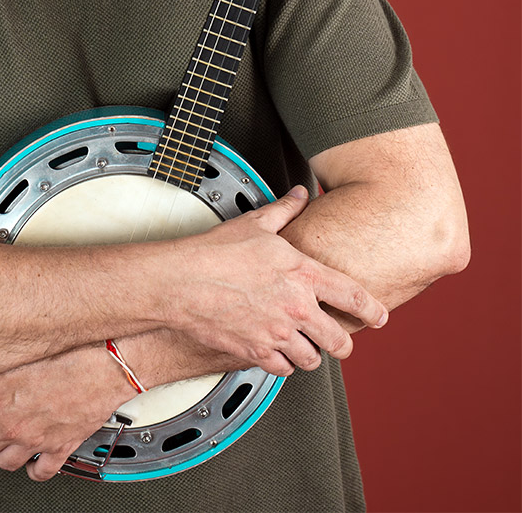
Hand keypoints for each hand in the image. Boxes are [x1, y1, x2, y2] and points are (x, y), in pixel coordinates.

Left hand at [0, 344, 132, 480]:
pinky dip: (35, 466)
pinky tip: (36, 452)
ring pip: (5, 462)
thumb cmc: (69, 349)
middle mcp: (12, 424)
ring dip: (6, 450)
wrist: (107, 363)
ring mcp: (35, 440)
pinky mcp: (59, 449)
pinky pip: (39, 473)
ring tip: (12, 435)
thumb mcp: (19, 351)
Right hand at [173, 186, 388, 376]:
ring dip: (311, 354)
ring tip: (306, 346)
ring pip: (312, 359)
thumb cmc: (215, 253)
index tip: (380, 316)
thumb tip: (301, 194)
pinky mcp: (257, 352)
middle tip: (340, 341)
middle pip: (339, 340)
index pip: (353, 296)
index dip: (373, 310)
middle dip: (344, 343)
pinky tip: (279, 351)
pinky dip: (284, 363)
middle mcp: (297, 307)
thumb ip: (285, 211)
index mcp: (302, 274)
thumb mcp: (256, 224)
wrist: (182, 282)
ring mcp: (278, 333)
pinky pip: (283, 368)